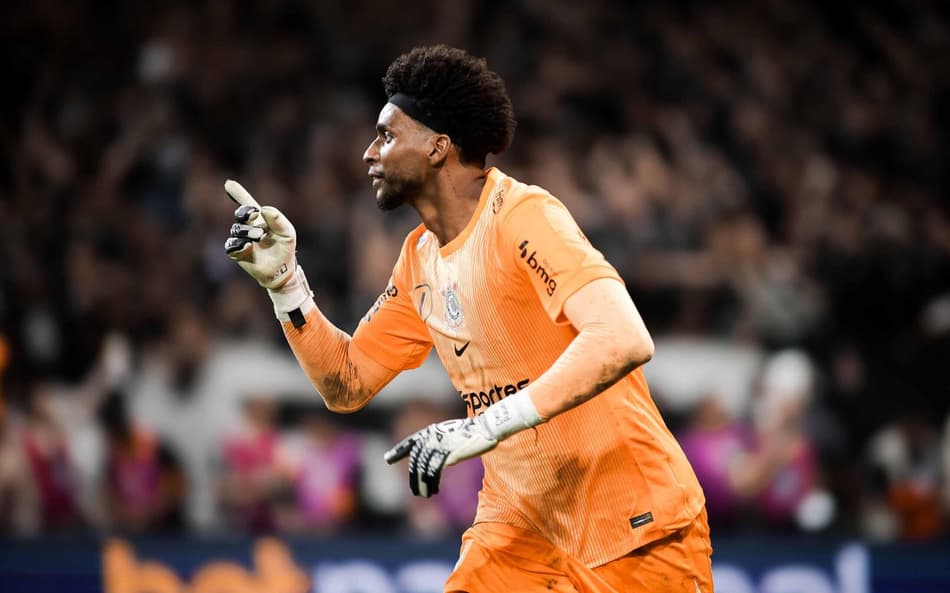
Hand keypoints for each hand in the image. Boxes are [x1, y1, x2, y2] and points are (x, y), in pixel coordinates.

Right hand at [223, 179, 295, 289]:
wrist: (281, 270)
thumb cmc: (284, 249)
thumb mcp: (287, 233)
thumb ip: (278, 219)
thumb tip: (263, 210)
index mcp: (261, 220)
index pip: (248, 205)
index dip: (238, 193)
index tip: (229, 184)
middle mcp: (249, 228)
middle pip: (241, 214)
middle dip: (245, 212)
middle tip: (254, 215)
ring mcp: (242, 240)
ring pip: (237, 229)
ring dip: (248, 232)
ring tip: (259, 237)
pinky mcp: (237, 253)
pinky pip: (231, 245)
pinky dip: (239, 244)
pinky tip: (248, 246)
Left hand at [384, 416, 498, 497]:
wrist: (486, 427)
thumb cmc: (472, 432)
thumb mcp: (451, 435)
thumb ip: (440, 444)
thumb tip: (435, 459)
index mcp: (431, 431)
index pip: (410, 443)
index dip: (398, 451)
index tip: (387, 459)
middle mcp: (432, 436)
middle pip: (416, 460)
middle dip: (414, 477)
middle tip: (414, 490)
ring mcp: (439, 444)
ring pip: (423, 468)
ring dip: (422, 484)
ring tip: (423, 494)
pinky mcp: (448, 453)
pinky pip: (434, 471)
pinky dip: (432, 482)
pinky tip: (433, 490)